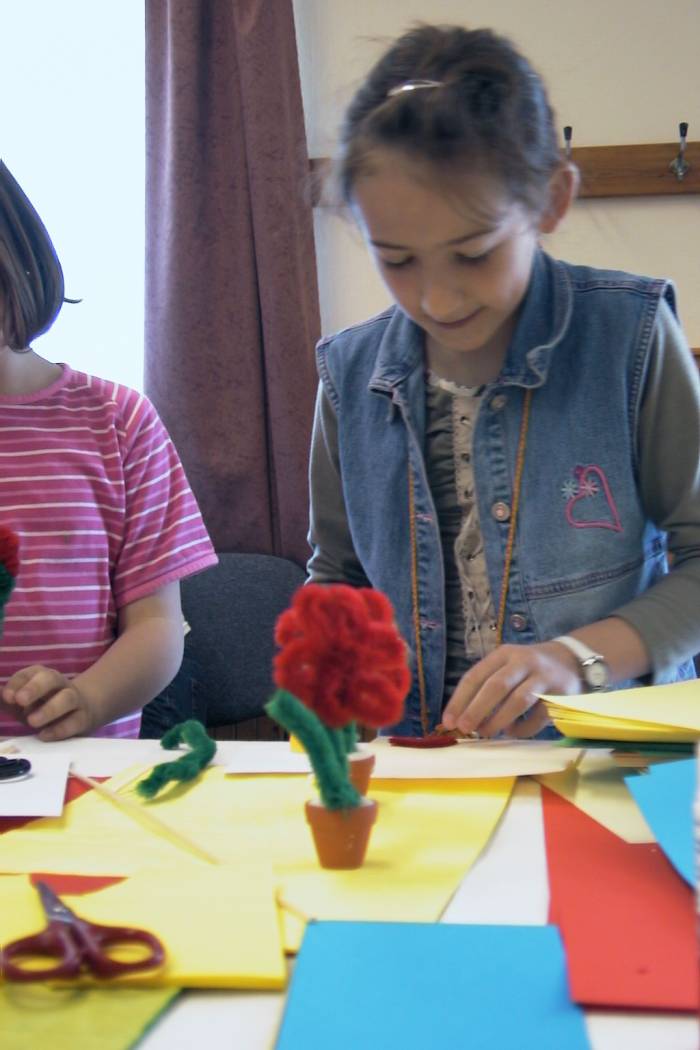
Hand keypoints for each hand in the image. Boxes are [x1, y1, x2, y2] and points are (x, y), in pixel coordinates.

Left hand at [2, 665, 93, 740]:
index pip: (30, 673)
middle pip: (51, 678)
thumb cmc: (44, 705)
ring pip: (67, 698)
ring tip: (32, 722)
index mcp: (42, 676)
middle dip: (35, 688)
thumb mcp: (23, 702)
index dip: (18, 683)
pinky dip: (59, 729)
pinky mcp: (83, 718)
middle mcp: (59, 684)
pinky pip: (75, 721)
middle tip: (20, 700)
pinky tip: (44, 735)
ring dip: (50, 709)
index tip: (7, 697)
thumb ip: (6, 699)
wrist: (82, 710)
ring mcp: (74, 700)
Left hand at [441, 642, 581, 738]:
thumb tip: (462, 718)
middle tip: (464, 729)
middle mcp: (523, 661)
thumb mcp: (507, 667)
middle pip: (496, 686)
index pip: (476, 676)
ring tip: (486, 733)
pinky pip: (539, 715)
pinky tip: (513, 732)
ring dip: (499, 719)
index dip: (459, 700)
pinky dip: (523, 728)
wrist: (573, 660)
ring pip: (518, 699)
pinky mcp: (561, 693)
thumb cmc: (529, 670)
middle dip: (476, 709)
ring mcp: (543, 676)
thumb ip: (487, 686)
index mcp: (503, 654)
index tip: (448, 721)